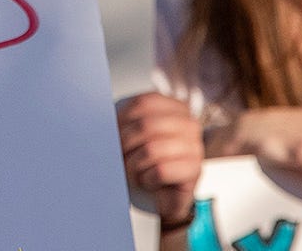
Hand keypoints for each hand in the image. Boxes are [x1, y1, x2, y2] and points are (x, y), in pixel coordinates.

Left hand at [117, 94, 205, 226]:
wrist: (162, 198)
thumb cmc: (146, 164)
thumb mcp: (136, 136)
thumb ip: (125, 123)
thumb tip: (106, 124)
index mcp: (175, 108)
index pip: (143, 103)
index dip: (122, 119)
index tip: (114, 134)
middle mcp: (189, 124)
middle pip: (146, 126)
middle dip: (126, 145)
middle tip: (121, 159)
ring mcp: (195, 147)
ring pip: (152, 149)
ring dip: (134, 166)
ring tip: (134, 173)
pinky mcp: (195, 170)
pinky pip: (161, 171)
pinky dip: (147, 179)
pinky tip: (149, 182)